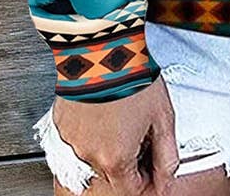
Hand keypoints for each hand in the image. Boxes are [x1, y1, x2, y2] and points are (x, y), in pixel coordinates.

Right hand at [53, 76, 177, 194]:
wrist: (102, 49)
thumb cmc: (132, 77)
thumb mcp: (163, 117)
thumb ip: (167, 154)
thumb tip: (168, 177)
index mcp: (115, 159)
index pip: (132, 190)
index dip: (149, 180)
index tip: (155, 167)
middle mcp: (89, 156)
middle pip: (114, 174)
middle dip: (131, 161)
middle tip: (142, 133)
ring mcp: (72, 141)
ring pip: (95, 156)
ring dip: (110, 145)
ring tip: (123, 116)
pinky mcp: (61, 125)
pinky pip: (78, 139)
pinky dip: (92, 131)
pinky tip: (104, 111)